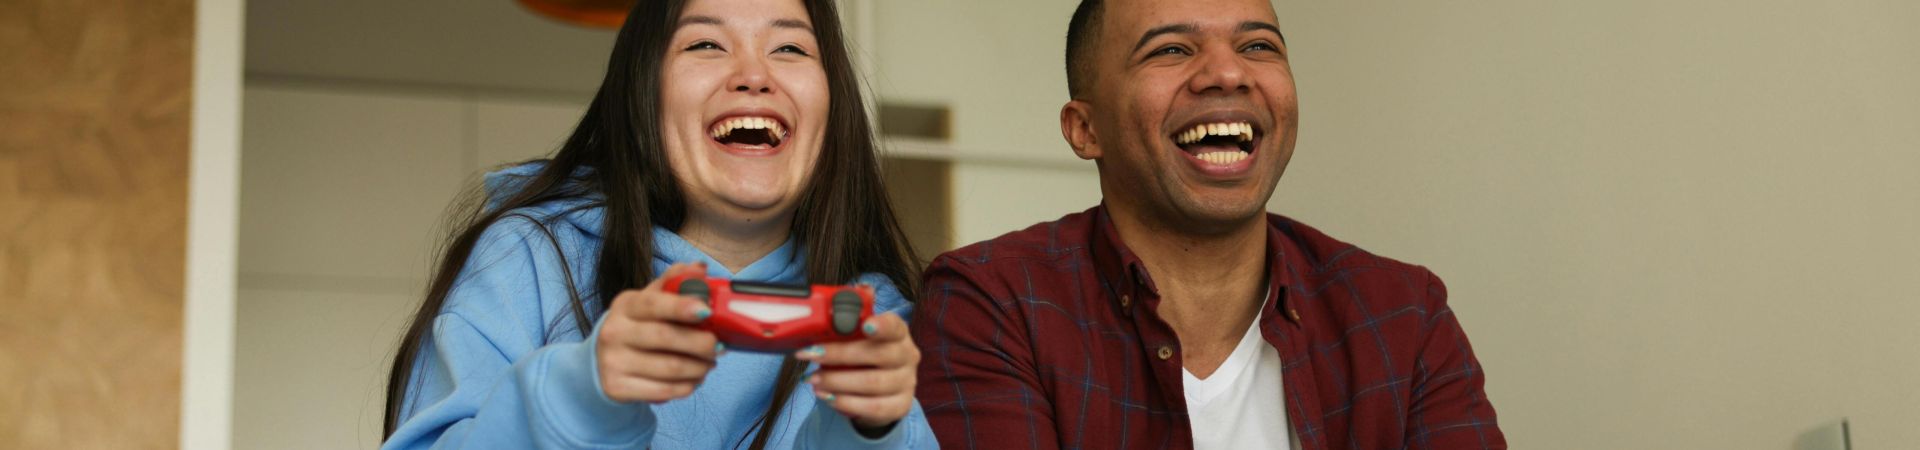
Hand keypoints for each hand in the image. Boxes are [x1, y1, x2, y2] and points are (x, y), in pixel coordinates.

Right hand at [596, 263, 722, 402]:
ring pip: (670, 368)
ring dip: (699, 367)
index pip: (653, 303)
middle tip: (719, 346)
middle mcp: (614, 332)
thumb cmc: (636, 328)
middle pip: (665, 337)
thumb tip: (700, 268)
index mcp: (625, 305)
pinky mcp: (617, 388)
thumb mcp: (648, 301)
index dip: (681, 306)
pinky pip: (664, 390)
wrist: (600, 363)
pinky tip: (694, 379)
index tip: (707, 310)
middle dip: (701, 343)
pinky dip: (687, 386)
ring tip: (709, 363)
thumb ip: (674, 283)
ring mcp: (612, 362)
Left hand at [796, 312, 919, 427]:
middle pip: (879, 354)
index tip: (865, 325)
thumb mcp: (857, 337)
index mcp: (898, 332)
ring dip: (837, 382)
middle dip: (840, 354)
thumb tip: (826, 308)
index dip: (881, 325)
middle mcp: (907, 355)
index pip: (894, 326)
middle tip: (812, 355)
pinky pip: (874, 407)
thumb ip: (846, 324)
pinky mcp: (900, 406)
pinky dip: (846, 403)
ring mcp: (907, 382)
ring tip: (814, 380)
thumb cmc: (864, 355)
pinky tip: (828, 397)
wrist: (879, 390)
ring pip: (873, 383)